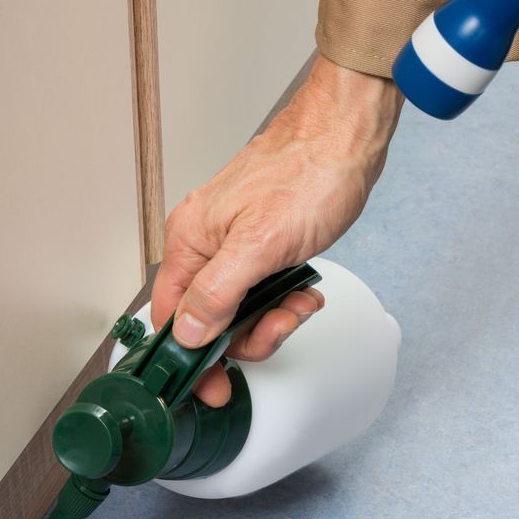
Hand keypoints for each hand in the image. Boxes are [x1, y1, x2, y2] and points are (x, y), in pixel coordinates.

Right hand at [150, 55, 399, 407]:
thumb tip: (186, 333)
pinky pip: (261, 289)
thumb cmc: (309, 172)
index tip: (214, 385)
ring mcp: (233, 243)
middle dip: (246, 334)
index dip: (188, 359)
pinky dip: (284, 298)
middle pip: (206, 320)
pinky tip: (304, 287)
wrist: (348, 133)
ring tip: (299, 301)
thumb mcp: (260, 244)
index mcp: (190, 241)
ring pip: (238, 308)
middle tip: (278, 325)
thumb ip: (217, 293)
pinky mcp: (262, 243)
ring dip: (272, 316)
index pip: (170, 318)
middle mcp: (205, 243)